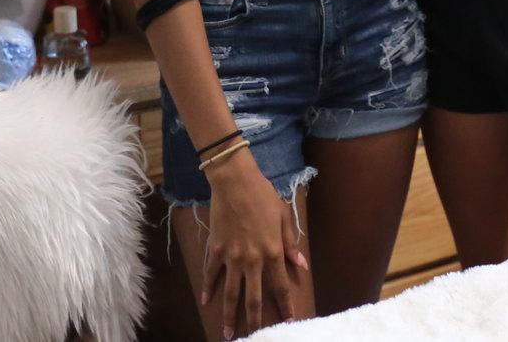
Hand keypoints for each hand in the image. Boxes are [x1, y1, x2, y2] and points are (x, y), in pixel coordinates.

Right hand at [201, 158, 306, 336]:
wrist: (234, 181)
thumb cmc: (263, 196)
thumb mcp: (283, 218)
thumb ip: (291, 244)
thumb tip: (301, 266)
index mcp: (272, 252)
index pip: (281, 287)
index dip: (286, 306)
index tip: (289, 321)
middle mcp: (252, 260)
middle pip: (253, 298)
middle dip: (254, 320)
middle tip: (253, 338)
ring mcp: (232, 257)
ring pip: (231, 293)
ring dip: (229, 315)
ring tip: (228, 333)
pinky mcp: (216, 250)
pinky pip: (211, 274)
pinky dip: (208, 288)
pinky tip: (206, 301)